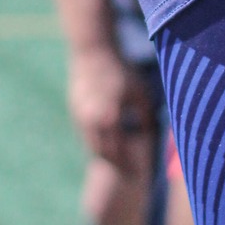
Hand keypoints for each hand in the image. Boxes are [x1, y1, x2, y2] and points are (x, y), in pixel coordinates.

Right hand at [67, 45, 153, 166]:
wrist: (93, 52)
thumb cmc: (121, 71)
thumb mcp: (140, 92)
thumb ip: (145, 116)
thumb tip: (150, 135)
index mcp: (110, 119)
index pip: (119, 153)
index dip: (129, 165)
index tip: (139, 172)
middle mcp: (91, 122)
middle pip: (103, 154)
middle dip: (116, 163)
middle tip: (128, 170)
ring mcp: (79, 117)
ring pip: (91, 145)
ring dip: (104, 153)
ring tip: (118, 157)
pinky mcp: (73, 110)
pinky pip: (84, 133)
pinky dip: (95, 140)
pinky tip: (107, 137)